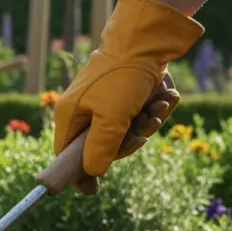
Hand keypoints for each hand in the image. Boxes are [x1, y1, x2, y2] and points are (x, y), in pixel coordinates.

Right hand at [51, 0, 202, 192]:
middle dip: (129, 141)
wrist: (147, 40)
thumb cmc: (123, 77)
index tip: (93, 190)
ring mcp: (105, 103)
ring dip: (147, 123)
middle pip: (101, 146)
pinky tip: (164, 98)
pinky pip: (138, 116)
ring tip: (159, 105)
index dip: (79, 173)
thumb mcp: (111, 119)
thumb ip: (100, 150)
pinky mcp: (125, 96)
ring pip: (125, 131)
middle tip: (144, 129)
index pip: (66, 155)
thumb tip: (92, 175)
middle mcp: (84, 111)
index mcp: (70, 116)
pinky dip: (154, 110)